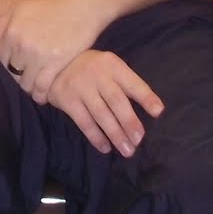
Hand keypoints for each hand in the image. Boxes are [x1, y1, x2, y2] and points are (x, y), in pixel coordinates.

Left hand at [0, 0, 109, 104]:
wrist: (82, 7)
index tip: (13, 72)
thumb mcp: (20, 9)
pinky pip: (42, 86)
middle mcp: (21, 43)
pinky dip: (40, 95)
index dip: (6, 68)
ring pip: (25, 83)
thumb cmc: (50, 8)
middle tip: (24, 82)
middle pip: (12, 73)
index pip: (0, 60)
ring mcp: (38, 54)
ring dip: (29, 89)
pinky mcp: (56, 62)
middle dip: (17, 79)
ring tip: (33, 90)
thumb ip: (1, 27)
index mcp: (11, 30)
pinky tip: (42, 97)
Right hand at [44, 49, 163, 156]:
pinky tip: (105, 147)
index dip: (146, 97)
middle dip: (129, 122)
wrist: (54, 63)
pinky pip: (84, 121)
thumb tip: (151, 109)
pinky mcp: (66, 99)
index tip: (158, 112)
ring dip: (115, 134)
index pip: (132, 82)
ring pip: (101, 114)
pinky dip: (96, 136)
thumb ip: (125, 83)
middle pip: (116, 101)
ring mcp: (80, 87)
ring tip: (127, 150)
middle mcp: (97, 75)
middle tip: (139, 140)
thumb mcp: (108, 66)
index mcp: (112, 65)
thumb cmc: (90, 68)